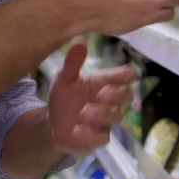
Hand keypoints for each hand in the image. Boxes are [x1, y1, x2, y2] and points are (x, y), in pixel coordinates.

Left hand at [48, 39, 135, 154]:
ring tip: (83, 113)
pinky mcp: (99, 138)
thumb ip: (73, 62)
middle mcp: (109, 101)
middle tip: (101, 94)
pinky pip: (102, 137)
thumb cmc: (64, 97)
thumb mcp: (64, 78)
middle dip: (116, 95)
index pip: (122, 76)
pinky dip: (90, 134)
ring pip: (115, 117)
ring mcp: (106, 120)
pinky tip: (77, 130)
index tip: (126, 75)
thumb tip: (80, 40)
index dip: (125, 75)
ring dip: (100, 114)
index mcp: (103, 83)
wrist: (53, 124)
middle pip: (126, 96)